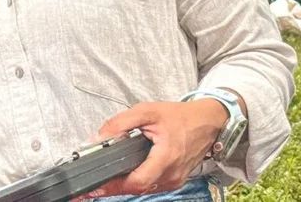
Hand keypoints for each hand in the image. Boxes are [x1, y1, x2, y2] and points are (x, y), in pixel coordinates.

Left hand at [73, 100, 226, 198]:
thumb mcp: (147, 111)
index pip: (138, 181)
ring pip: (144, 189)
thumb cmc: (180, 116)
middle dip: (114, 187)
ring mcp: (175, 180)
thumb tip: (97, 138)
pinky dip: (136, 182)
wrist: (208, 123)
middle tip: (92, 186)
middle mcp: (172, 174)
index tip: (96, 187)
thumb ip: (119, 123)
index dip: (115, 186)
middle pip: (138, 188)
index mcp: (166, 157)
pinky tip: (123, 177)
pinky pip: (152, 186)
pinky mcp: (175, 180)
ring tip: (103, 181)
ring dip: (124, 186)